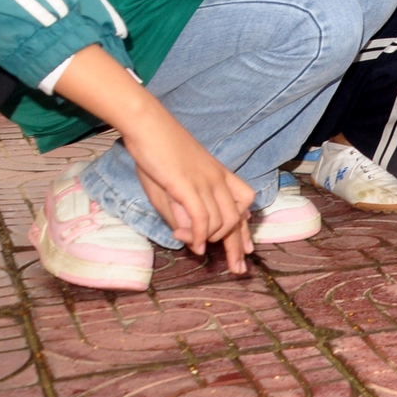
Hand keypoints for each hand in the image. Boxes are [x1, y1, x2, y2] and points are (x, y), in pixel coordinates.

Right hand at [119, 111, 255, 274]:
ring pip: (223, 220)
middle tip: (238, 270)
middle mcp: (219, 180)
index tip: (247, 253)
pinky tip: (195, 245)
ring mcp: (206, 182)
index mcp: (220, 177)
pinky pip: (204, 216)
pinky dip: (201, 234)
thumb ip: (183, 214)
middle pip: (237, 219)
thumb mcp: (172, 188)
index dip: (244, 232)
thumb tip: (194, 240)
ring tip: (195, 246)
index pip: (242, 207)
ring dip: (211, 238)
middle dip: (238, 247)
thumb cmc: (158, 155)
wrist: (149, 126)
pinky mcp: (189, 184)